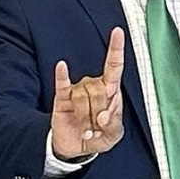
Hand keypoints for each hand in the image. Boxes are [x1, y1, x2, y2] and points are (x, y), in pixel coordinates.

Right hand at [51, 27, 124, 158]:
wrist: (75, 147)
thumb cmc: (98, 136)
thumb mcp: (113, 136)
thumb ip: (113, 127)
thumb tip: (104, 116)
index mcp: (112, 90)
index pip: (115, 66)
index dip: (116, 49)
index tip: (117, 31)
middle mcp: (95, 86)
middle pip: (98, 90)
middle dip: (97, 113)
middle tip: (95, 127)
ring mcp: (78, 90)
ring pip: (82, 96)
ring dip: (84, 117)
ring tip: (85, 127)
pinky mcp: (62, 98)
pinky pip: (62, 85)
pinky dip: (62, 76)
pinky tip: (62, 66)